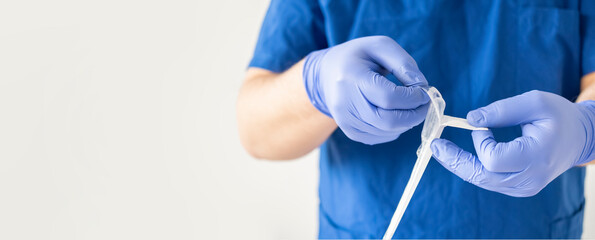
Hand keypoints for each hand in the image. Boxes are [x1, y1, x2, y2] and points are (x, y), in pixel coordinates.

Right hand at [303, 36, 429, 144]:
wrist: (327, 74)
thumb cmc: (357, 57)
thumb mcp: (380, 46)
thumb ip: (403, 63)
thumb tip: (422, 86)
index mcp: (351, 77)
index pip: (389, 97)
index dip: (413, 97)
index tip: (424, 91)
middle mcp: (345, 103)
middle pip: (389, 121)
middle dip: (414, 115)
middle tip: (425, 104)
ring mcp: (345, 121)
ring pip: (387, 132)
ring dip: (407, 122)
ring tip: (411, 106)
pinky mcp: (350, 132)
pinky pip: (380, 137)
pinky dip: (396, 129)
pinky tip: (396, 114)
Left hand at [430, 90, 594, 196]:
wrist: (579, 138)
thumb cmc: (558, 116)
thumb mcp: (535, 103)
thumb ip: (502, 110)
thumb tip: (470, 118)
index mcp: (536, 157)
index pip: (494, 159)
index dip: (481, 142)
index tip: (482, 127)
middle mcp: (529, 179)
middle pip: (482, 176)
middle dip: (455, 161)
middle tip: (434, 146)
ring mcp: (524, 187)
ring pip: (482, 180)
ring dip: (460, 164)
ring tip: (441, 149)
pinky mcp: (519, 188)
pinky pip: (489, 180)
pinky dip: (473, 167)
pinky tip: (461, 156)